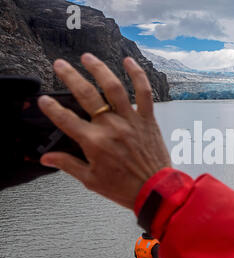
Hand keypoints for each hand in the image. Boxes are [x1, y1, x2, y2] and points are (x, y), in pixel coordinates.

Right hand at [38, 53, 170, 209]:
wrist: (155, 191)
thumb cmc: (125, 188)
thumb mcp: (91, 180)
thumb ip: (68, 165)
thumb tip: (46, 158)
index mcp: (94, 143)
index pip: (66, 120)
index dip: (51, 108)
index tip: (44, 100)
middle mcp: (111, 127)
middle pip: (86, 95)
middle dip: (70, 77)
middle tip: (60, 65)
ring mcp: (131, 120)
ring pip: (113, 88)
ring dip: (99, 69)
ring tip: (87, 57)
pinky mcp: (148, 119)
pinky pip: (144, 93)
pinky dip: (138, 75)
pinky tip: (128, 61)